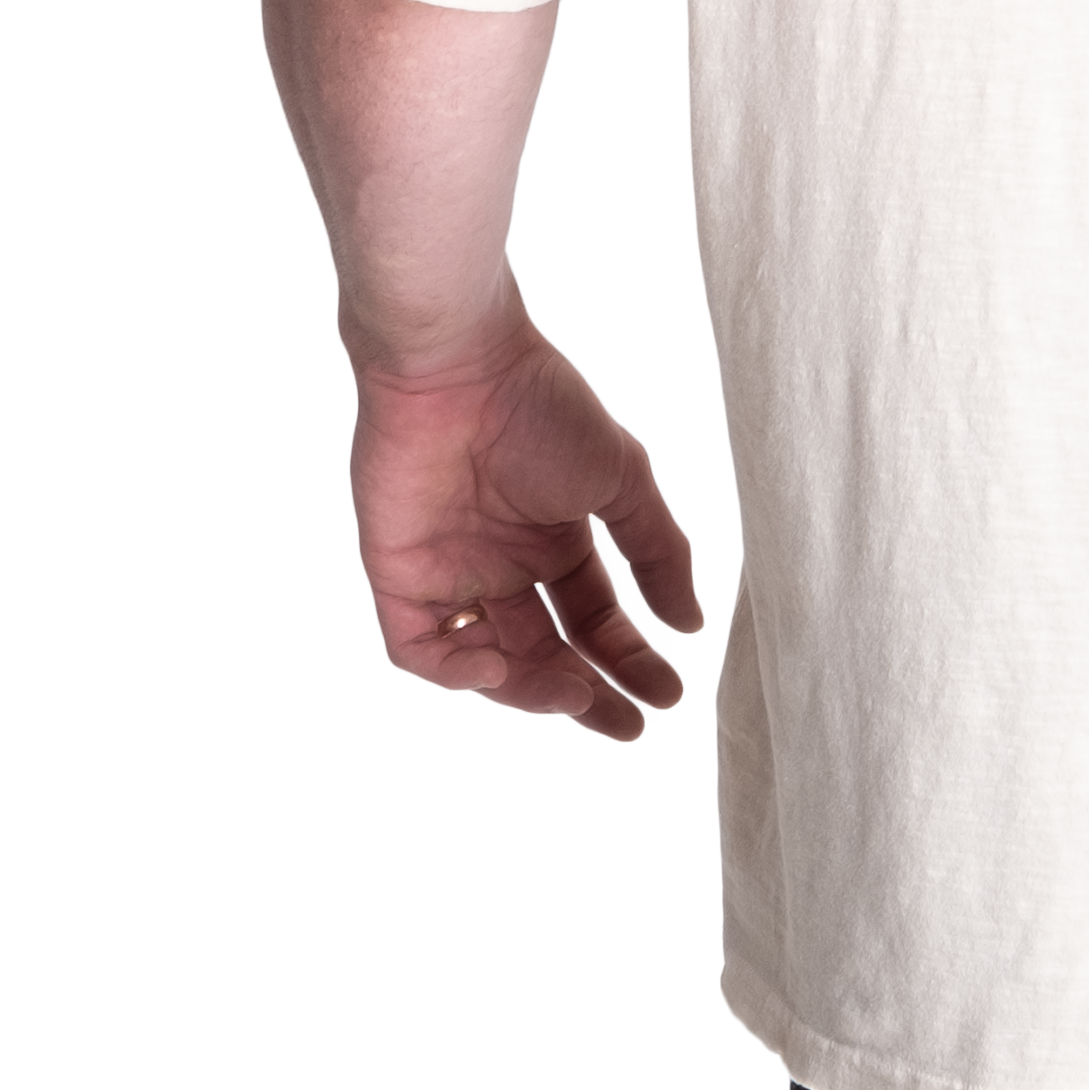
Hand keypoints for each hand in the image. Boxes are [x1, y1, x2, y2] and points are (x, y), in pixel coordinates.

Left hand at [350, 315, 709, 740]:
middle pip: (546, 652)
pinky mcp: (397, 577)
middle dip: (588, 692)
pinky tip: (497, 663)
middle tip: (626, 723)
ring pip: (489, 660)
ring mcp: (450, 574)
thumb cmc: (544, 408)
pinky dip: (457, 668)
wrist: (460, 366)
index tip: (668, 693)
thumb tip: (692, 621)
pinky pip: (421, 648)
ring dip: (531, 688)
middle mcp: (504, 565)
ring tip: (576, 694)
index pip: (594, 620)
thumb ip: (658, 550)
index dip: (629, 659)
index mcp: (555, 540)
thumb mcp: (622, 479)